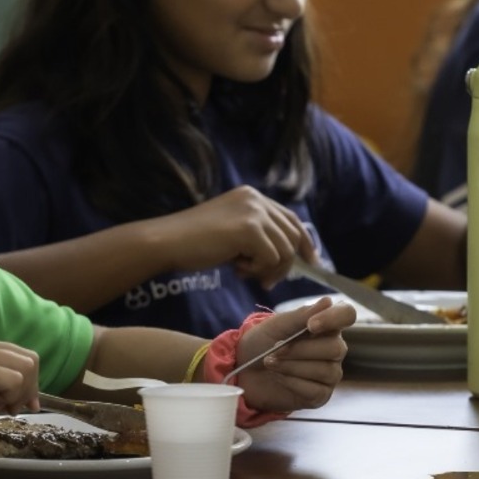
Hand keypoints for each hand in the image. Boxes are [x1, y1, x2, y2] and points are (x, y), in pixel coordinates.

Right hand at [150, 186, 315, 288]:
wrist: (168, 242)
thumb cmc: (194, 243)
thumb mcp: (232, 232)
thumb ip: (257, 235)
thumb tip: (288, 257)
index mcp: (252, 197)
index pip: (290, 219)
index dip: (303, 242)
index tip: (311, 262)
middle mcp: (256, 199)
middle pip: (292, 236)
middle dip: (285, 264)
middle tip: (265, 281)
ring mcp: (253, 212)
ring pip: (284, 250)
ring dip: (268, 269)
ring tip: (244, 272)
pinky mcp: (249, 229)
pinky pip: (271, 258)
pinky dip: (257, 269)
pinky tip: (236, 268)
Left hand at [233, 297, 354, 412]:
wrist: (244, 371)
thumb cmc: (261, 343)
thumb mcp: (276, 325)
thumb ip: (301, 315)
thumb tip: (328, 301)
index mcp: (325, 326)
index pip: (347, 315)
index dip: (334, 318)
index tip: (310, 325)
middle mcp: (333, 349)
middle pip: (335, 348)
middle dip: (300, 350)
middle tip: (274, 350)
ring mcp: (329, 373)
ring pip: (326, 371)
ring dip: (292, 366)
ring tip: (271, 364)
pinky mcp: (320, 395)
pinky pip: (316, 390)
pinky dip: (292, 383)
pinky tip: (279, 378)